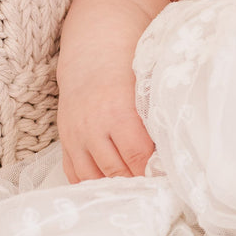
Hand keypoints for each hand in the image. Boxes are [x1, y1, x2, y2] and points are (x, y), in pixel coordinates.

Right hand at [57, 51, 154, 182]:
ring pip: (93, 177)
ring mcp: (75, 135)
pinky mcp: (65, 139)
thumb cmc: (128, 63)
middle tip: (153, 183)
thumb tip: (171, 143)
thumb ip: (153, 112)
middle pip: (116, 170)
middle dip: (136, 180)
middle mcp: (93, 126)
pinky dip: (91, 181)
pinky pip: (74, 172)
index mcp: (118, 110)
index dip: (153, 169)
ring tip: (133, 184)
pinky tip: (108, 181)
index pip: (138, 155)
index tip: (166, 174)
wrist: (92, 50)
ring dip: (114, 184)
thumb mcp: (144, 82)